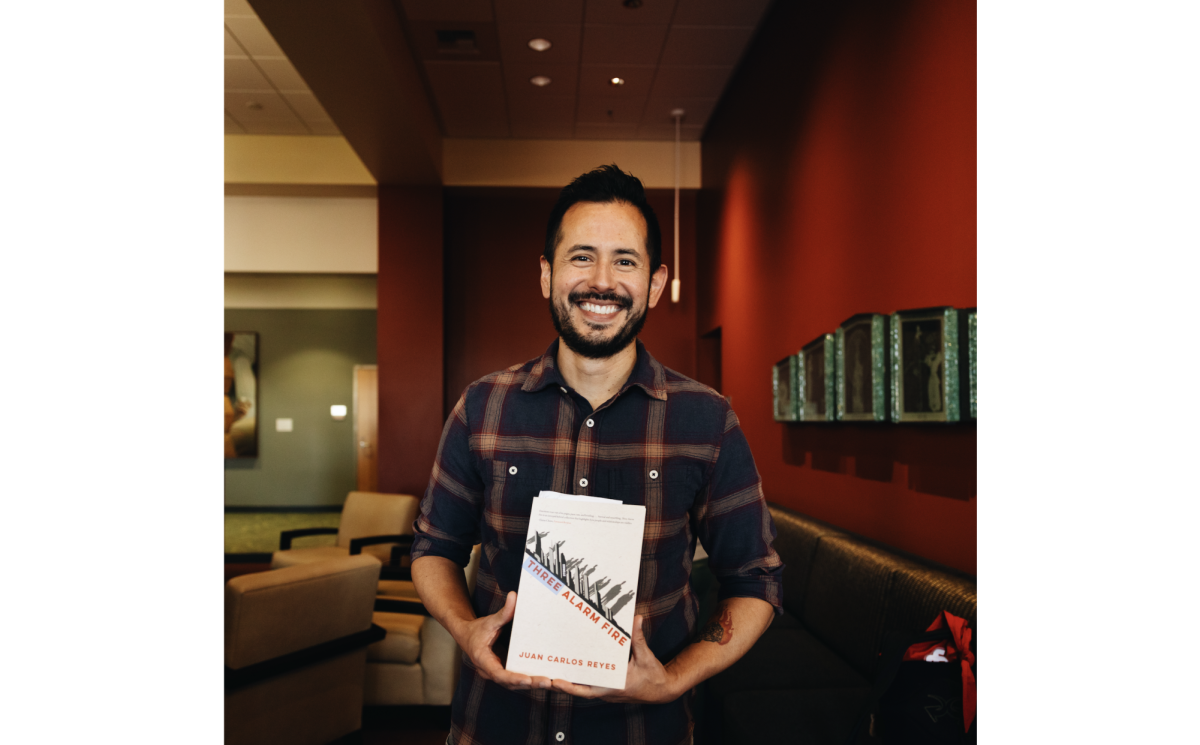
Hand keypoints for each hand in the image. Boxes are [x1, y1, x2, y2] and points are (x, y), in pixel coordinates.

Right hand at [458, 591, 552, 691]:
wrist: (467, 638)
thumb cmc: (477, 630)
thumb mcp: (490, 621)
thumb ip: (503, 612)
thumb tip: (513, 596)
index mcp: (484, 661)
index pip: (498, 674)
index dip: (513, 678)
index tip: (527, 680)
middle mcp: (490, 672)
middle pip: (511, 683)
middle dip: (529, 684)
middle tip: (547, 682)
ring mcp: (498, 675)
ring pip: (516, 685)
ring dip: (533, 685)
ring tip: (551, 683)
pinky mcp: (505, 673)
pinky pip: (518, 680)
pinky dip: (531, 682)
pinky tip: (548, 681)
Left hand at [550, 615, 679, 703]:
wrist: (662, 690)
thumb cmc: (653, 676)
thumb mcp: (646, 657)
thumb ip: (639, 638)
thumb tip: (636, 618)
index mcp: (613, 687)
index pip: (586, 690)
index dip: (569, 687)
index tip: (554, 681)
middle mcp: (605, 691)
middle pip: (578, 688)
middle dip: (561, 681)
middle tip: (543, 670)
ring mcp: (605, 690)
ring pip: (582, 685)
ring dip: (569, 677)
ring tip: (551, 664)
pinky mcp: (607, 686)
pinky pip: (589, 682)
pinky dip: (580, 676)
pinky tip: (571, 663)